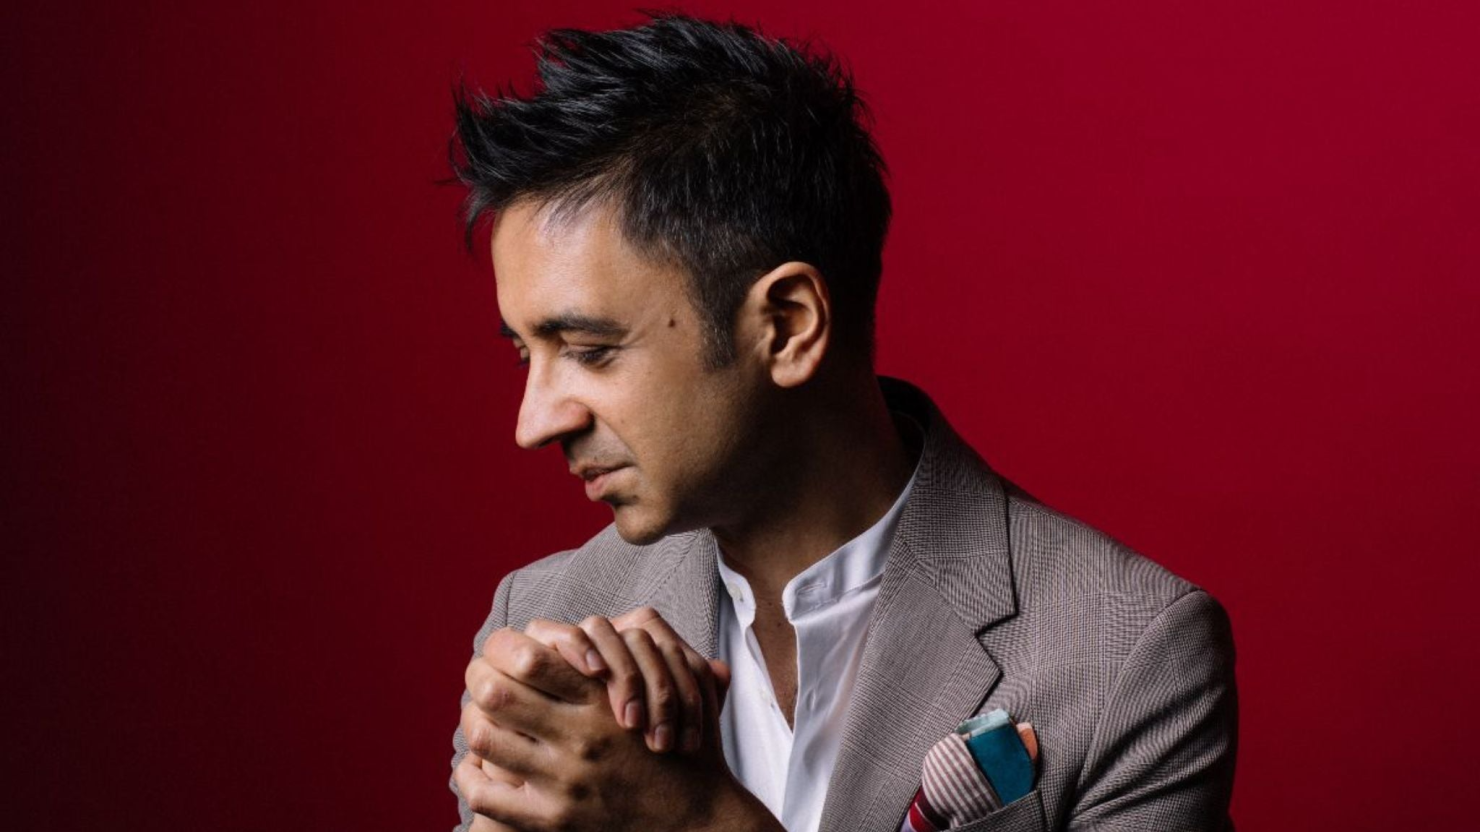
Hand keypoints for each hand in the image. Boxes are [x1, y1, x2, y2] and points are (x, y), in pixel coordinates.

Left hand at [455, 626, 765, 831]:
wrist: (699, 823)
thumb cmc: (685, 753)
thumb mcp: (675, 693)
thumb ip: (645, 655)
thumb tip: (621, 619)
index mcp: (603, 701)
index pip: (528, 656)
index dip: (502, 649)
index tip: (502, 654)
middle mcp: (580, 738)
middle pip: (495, 691)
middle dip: (479, 679)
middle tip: (480, 681)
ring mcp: (564, 782)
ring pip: (484, 738)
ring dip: (474, 725)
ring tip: (480, 722)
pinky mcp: (553, 821)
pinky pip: (485, 793)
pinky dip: (472, 775)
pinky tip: (479, 768)